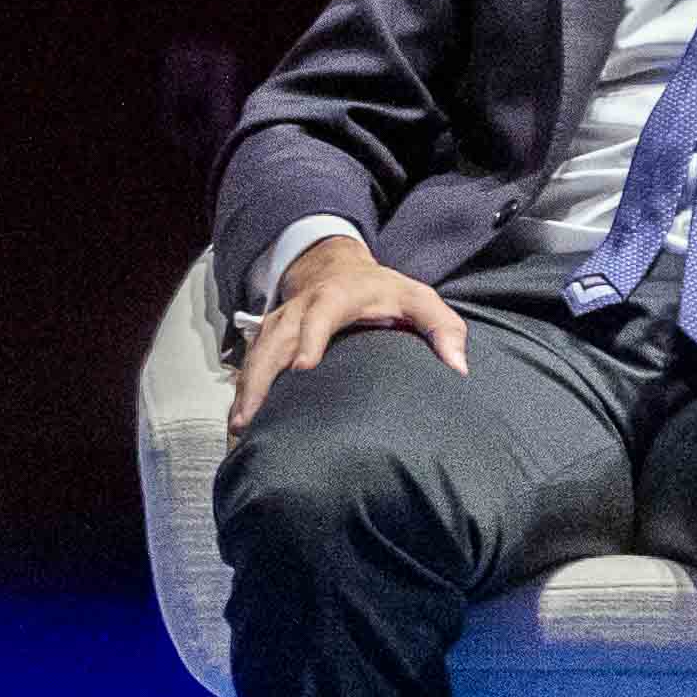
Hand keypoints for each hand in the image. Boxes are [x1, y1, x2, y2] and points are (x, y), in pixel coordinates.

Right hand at [229, 233, 467, 430]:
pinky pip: (250, 363)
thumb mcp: (420, 299)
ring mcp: (281, 323)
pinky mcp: (269, 337)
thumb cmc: (386, 293)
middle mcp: (301, 308)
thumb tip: (458, 367)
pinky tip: (238, 423)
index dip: (310, 339)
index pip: (320, 315)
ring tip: (238, 428)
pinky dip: (242, 391)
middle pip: (275, 340)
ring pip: (256, 354)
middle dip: (261, 377)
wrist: (337, 268)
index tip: (302, 368)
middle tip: (252, 416)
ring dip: (245, 390)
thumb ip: (444, 328)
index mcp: (338, 297)